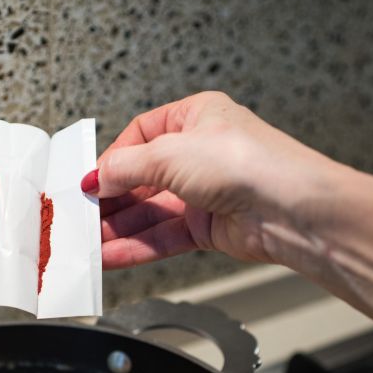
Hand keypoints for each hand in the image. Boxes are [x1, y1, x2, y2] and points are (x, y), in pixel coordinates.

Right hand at [87, 91, 355, 269]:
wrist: (291, 208)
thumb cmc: (248, 162)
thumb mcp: (170, 153)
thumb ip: (126, 168)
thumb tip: (96, 177)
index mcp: (196, 117)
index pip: (140, 135)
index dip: (112, 160)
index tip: (88, 181)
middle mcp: (200, 153)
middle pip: (141, 178)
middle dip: (111, 200)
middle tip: (80, 217)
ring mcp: (204, 192)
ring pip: (150, 213)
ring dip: (118, 228)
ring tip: (88, 243)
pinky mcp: (208, 227)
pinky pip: (163, 237)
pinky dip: (137, 247)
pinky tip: (112, 255)